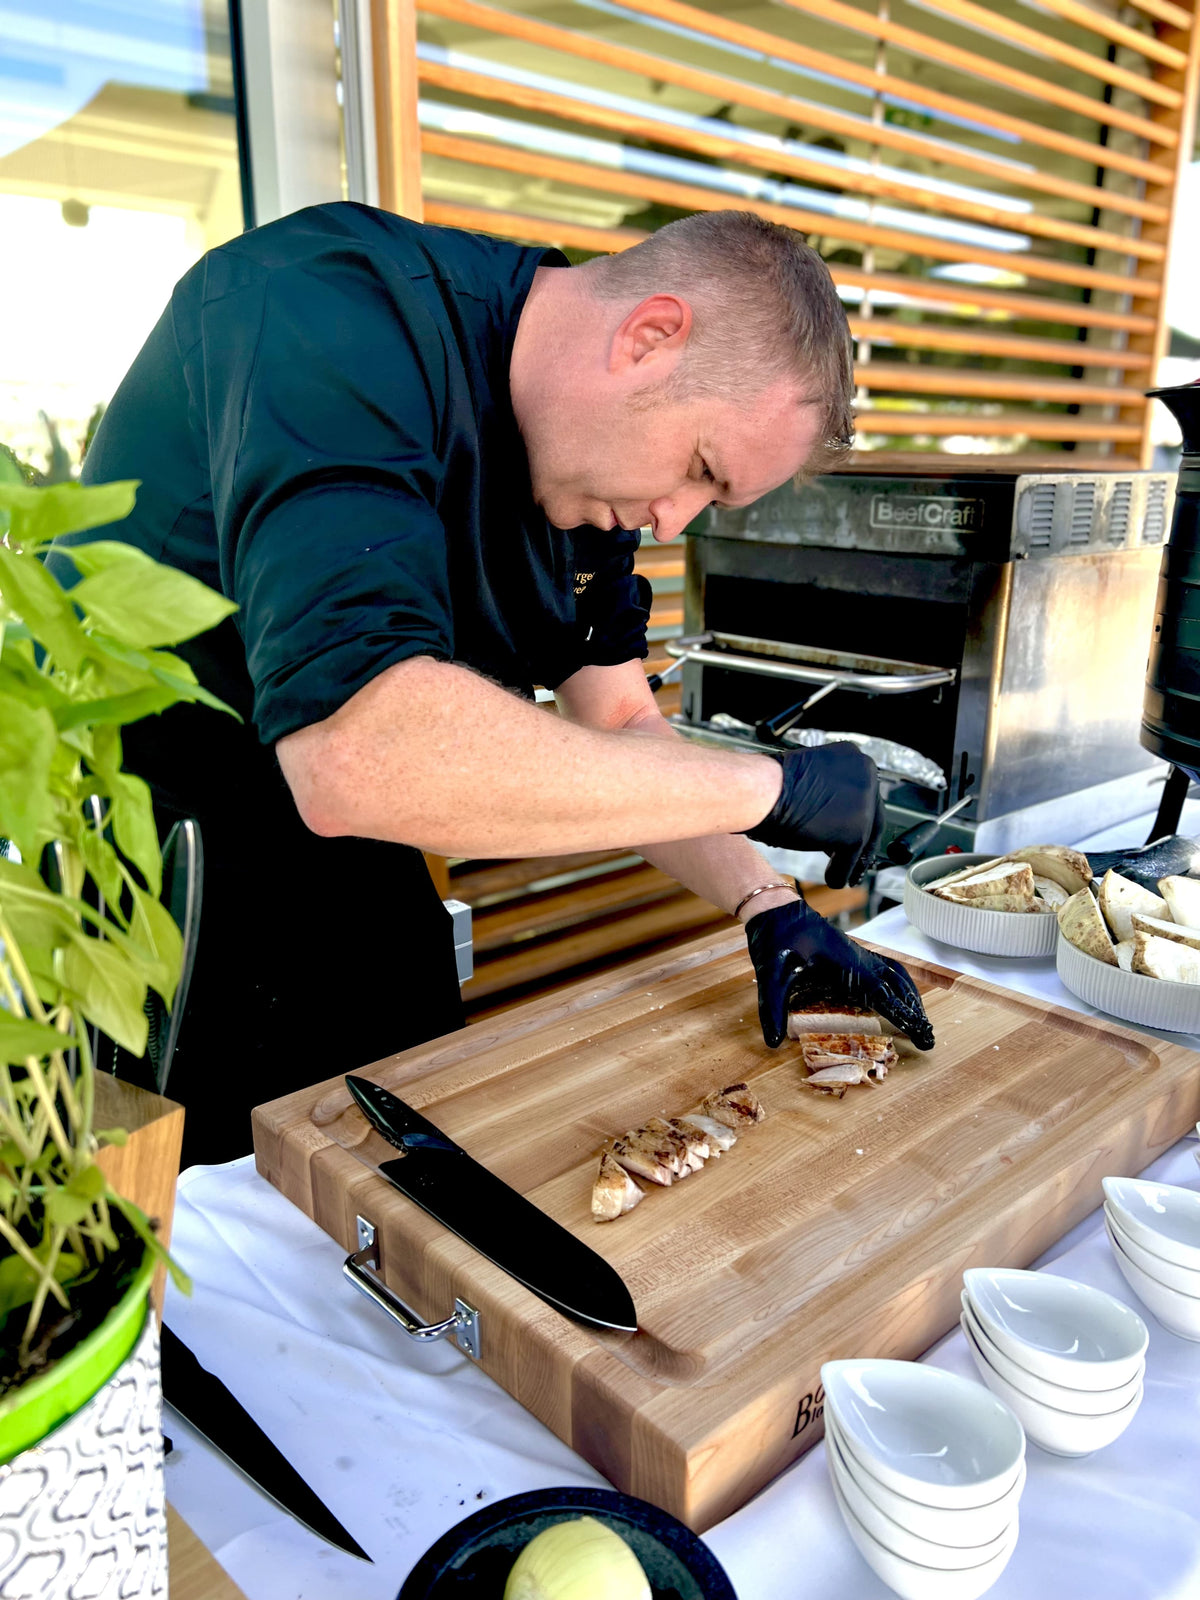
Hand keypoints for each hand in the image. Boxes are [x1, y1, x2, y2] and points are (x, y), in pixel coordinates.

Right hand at [743, 742, 883, 887]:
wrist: (760, 791)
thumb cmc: (768, 784)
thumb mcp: (808, 779)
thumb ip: (827, 793)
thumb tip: (833, 818)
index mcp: (853, 757)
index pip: (865, 794)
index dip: (858, 817)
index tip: (855, 831)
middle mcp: (866, 776)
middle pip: (872, 816)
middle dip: (862, 840)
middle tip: (856, 857)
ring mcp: (863, 805)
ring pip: (863, 840)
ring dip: (852, 858)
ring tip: (845, 872)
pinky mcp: (855, 832)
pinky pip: (850, 860)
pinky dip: (839, 873)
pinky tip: (833, 879)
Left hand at [745, 896, 934, 1050]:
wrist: (775, 909)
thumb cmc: (775, 939)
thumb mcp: (771, 977)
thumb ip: (773, 1010)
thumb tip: (771, 1042)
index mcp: (846, 966)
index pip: (885, 994)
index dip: (905, 1016)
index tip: (922, 1034)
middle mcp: (859, 959)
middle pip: (899, 986)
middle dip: (915, 1012)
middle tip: (928, 1037)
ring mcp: (858, 954)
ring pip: (896, 975)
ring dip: (910, 997)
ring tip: (920, 1020)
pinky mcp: (853, 952)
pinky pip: (886, 968)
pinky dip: (899, 984)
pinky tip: (897, 996)